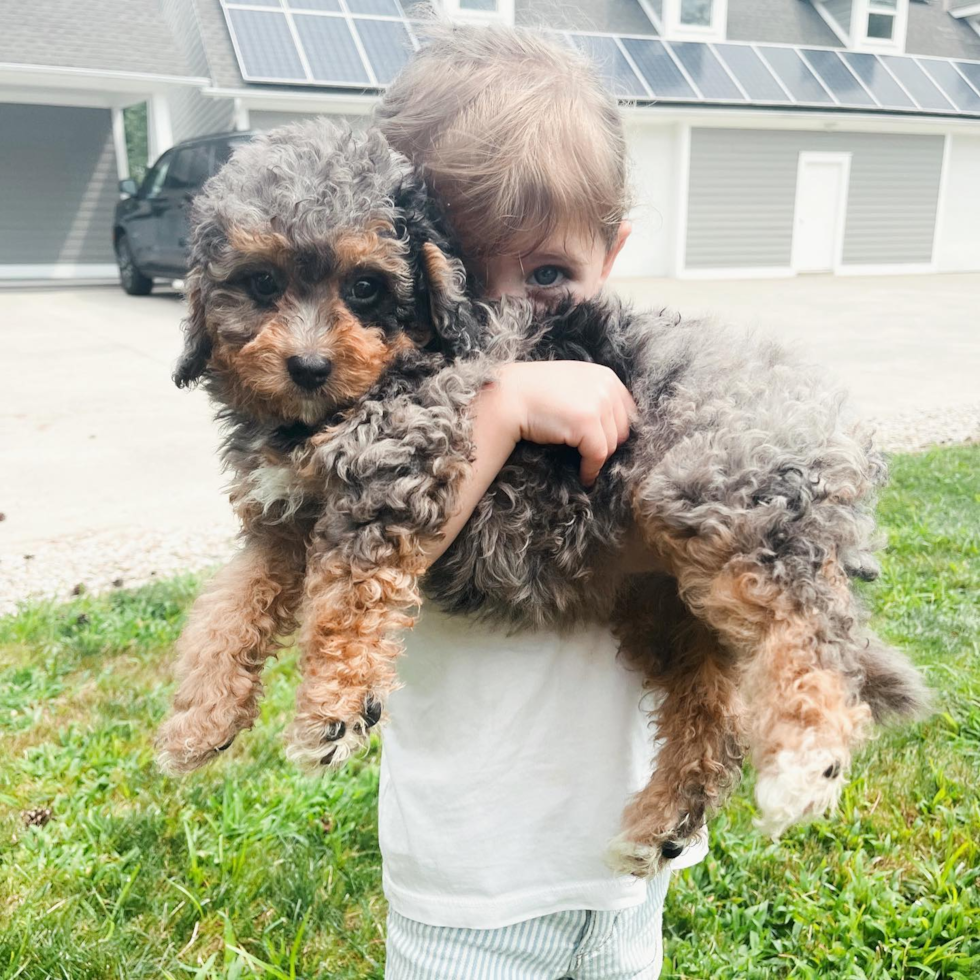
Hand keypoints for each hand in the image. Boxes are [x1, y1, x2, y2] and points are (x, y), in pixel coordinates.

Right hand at [494, 361, 635, 485]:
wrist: (508, 396)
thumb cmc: (533, 393)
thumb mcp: (571, 383)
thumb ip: (593, 394)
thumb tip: (610, 423)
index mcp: (605, 375)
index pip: (626, 412)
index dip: (614, 431)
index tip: (602, 444)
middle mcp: (605, 386)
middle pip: (621, 430)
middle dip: (606, 445)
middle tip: (589, 457)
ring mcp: (598, 403)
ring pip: (611, 444)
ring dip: (597, 459)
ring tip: (584, 466)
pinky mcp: (587, 422)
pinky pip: (598, 455)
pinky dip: (591, 469)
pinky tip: (583, 476)